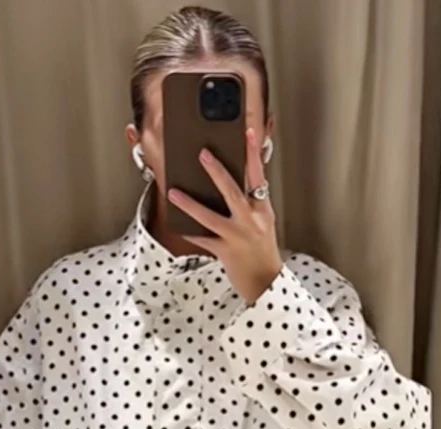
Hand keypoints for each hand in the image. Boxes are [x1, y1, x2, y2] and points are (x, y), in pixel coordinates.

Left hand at [167, 128, 282, 303]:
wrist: (266, 283)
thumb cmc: (262, 251)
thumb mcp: (262, 223)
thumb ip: (249, 204)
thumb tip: (229, 184)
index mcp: (262, 210)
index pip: (259, 176)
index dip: (253, 154)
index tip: (248, 133)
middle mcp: (251, 221)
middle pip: (233, 191)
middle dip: (217, 171)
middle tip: (202, 153)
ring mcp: (238, 237)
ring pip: (211, 217)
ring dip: (190, 204)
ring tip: (174, 192)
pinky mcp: (225, 252)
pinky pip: (203, 240)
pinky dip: (190, 232)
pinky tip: (176, 224)